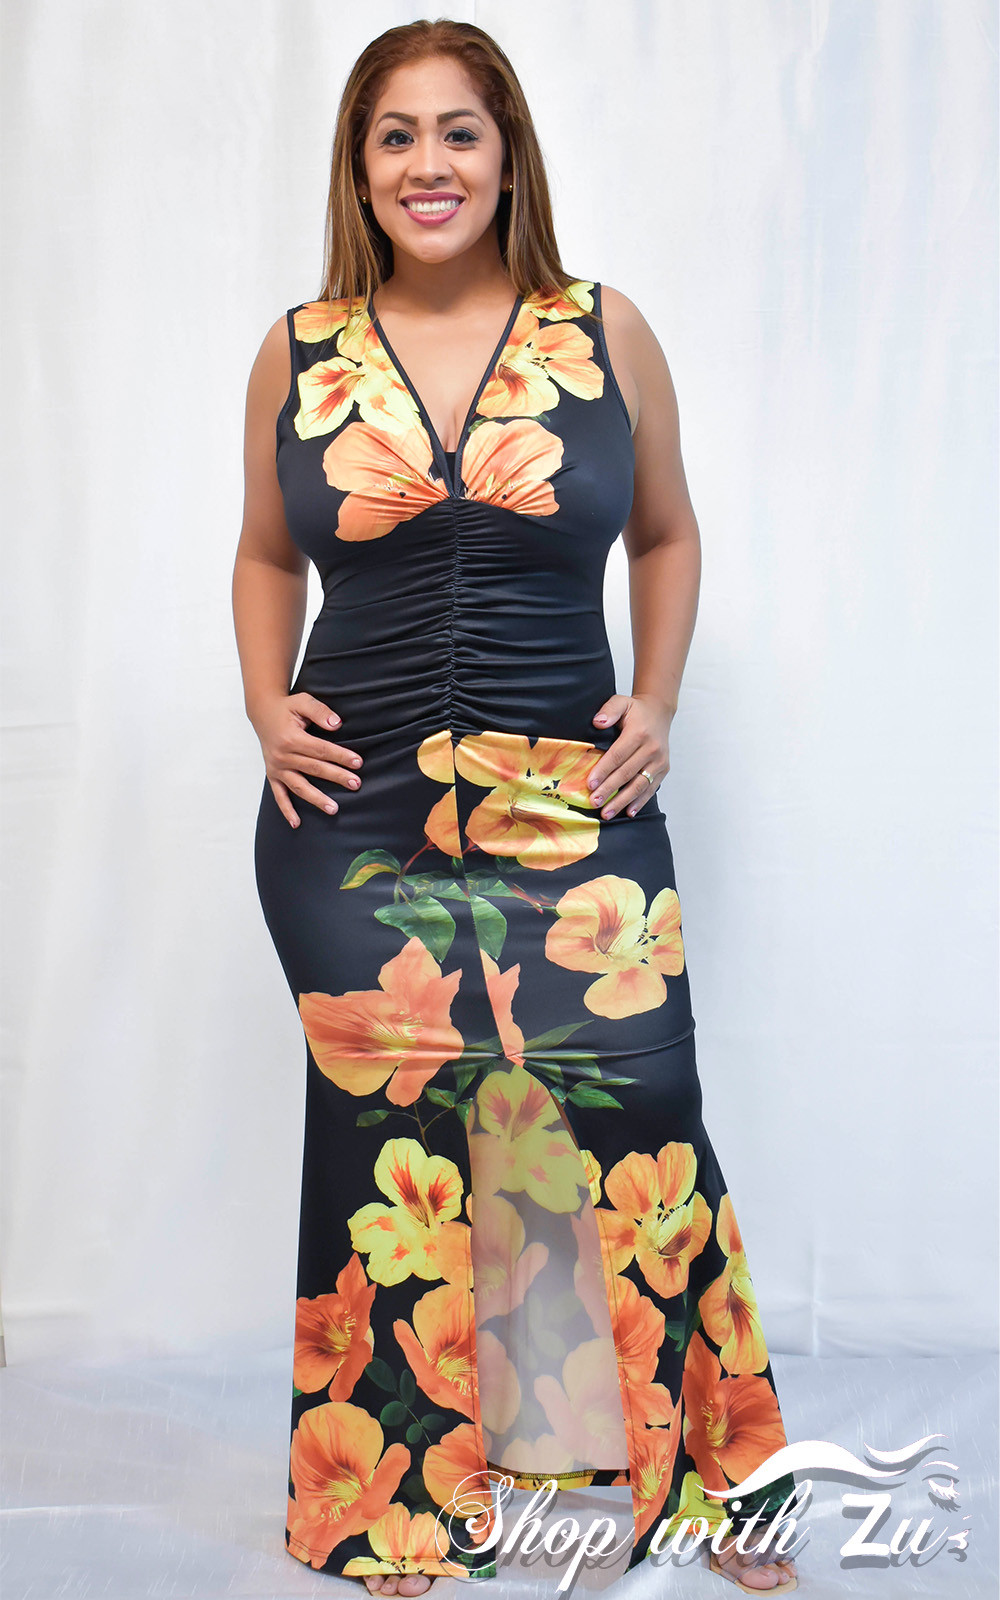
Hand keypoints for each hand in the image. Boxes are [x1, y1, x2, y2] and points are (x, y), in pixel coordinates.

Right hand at [252, 692, 362, 827]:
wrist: (263, 712)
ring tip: (334, 809)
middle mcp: (282, 755)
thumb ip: (320, 711)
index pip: (320, 749)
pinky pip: (279, 795)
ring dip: (317, 798)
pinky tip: (297, 823)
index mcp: (291, 738)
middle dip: (336, 776)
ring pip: (299, 786)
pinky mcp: (272, 775)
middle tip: (356, 784)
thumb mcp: (303, 701)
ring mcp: (276, 768)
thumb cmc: (286, 708)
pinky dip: (286, 810)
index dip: (340, 756)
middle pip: (314, 769)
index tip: (358, 762)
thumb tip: (337, 724)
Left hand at [588, 693, 673, 817]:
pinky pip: (650, 788)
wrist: (659, 712)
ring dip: (622, 801)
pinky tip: (628, 812)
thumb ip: (609, 710)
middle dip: (609, 790)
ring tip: (607, 812)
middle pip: (627, 773)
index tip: (590, 784)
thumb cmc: (636, 710)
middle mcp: (652, 749)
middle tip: (594, 802)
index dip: (603, 770)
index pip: (618, 755)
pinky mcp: (663, 770)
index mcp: (639, 733)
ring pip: (639, 785)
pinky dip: (639, 802)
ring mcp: (660, 761)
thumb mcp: (621, 702)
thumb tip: (597, 722)